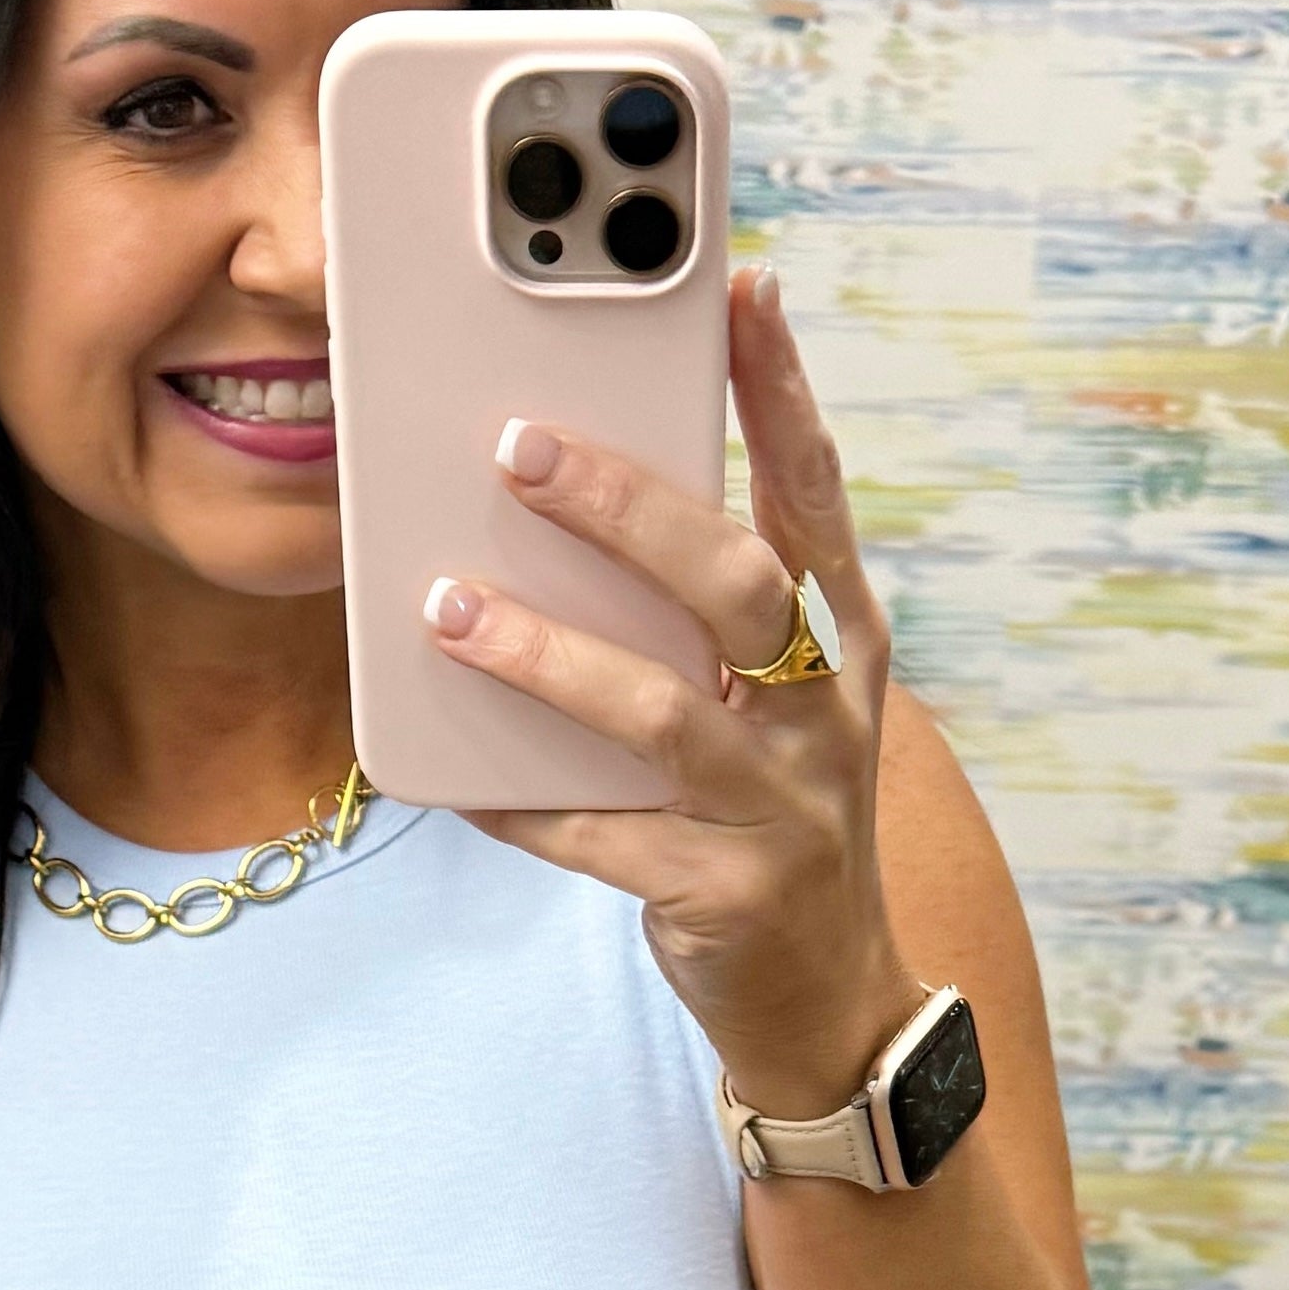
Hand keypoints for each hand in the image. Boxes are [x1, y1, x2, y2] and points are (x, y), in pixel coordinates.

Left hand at [423, 266, 915, 1121]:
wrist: (827, 1001)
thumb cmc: (771, 818)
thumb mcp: (772, 704)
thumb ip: (704, 615)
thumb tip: (575, 498)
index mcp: (839, 643)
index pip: (816, 494)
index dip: (781, 390)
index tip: (741, 288)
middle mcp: (822, 715)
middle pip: (732, 583)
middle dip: (626, 508)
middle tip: (519, 445)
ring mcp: (779, 809)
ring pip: (658, 714)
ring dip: (545, 655)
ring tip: (448, 609)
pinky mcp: (721, 894)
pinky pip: (599, 838)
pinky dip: (519, 804)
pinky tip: (450, 777)